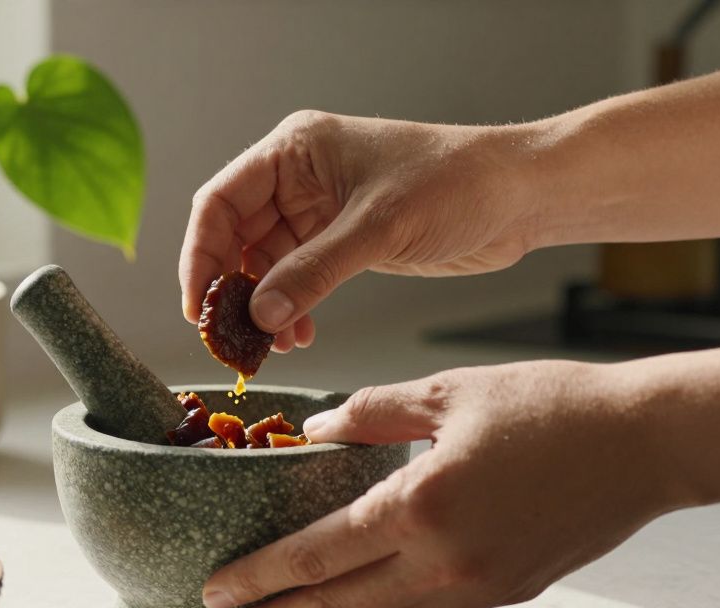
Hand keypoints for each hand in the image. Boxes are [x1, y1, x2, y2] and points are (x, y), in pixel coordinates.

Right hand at [179, 111, 539, 350]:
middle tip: (231, 336)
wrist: (519, 195)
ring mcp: (317, 210)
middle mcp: (297, 177)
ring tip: (271, 345)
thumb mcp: (377, 229)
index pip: (220, 202)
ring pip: (263, 264)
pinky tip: (299, 336)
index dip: (201, 255)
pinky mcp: (339, 241)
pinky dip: (292, 309)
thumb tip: (261, 316)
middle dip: (232, 289)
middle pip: (234, 237)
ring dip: (264, 307)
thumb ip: (313, 273)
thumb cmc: (456, 183)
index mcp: (294, 150)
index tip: (200, 305)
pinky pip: (296, 279)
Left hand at [200, 360, 689, 607]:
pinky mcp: (504, 591)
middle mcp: (445, 560)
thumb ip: (370, 412)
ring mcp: (477, 585)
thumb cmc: (552, 407)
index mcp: (422, 506)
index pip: (316, 556)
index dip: (260, 577)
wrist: (643, 442)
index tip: (218, 590)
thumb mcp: (446, 393)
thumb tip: (315, 429)